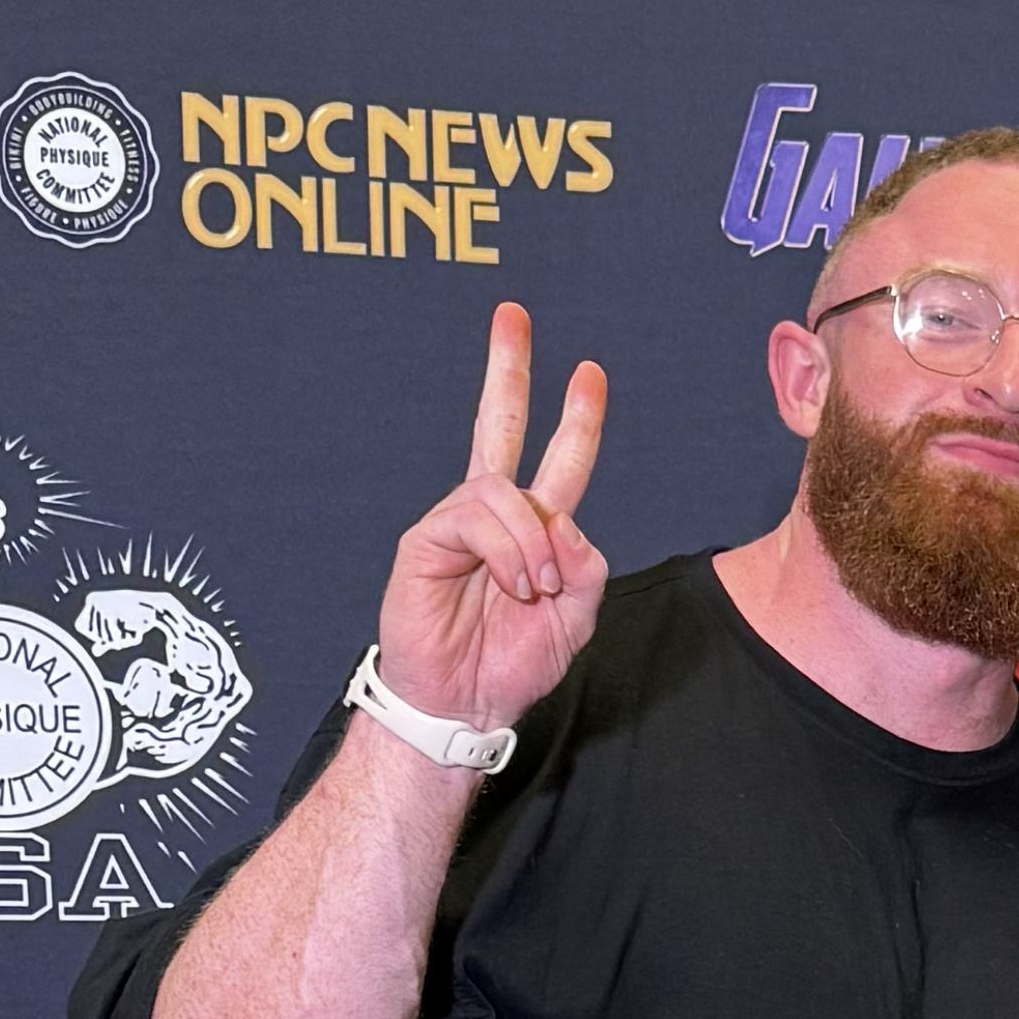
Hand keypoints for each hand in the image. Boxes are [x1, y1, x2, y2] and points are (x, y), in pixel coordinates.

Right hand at [374, 304, 608, 735]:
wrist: (465, 704)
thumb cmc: (512, 664)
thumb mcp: (576, 619)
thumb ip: (586, 568)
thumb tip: (566, 524)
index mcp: (532, 530)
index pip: (555, 460)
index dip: (575, 419)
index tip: (590, 372)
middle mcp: (493, 517)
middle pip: (500, 426)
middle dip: (508, 369)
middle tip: (513, 314)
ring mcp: (457, 523)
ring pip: (506, 492)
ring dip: (533, 543)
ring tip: (536, 591)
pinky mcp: (427, 538)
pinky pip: (478, 519)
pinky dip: (508, 553)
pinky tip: (514, 587)